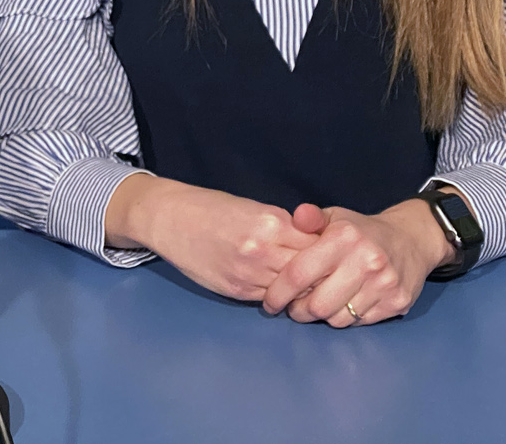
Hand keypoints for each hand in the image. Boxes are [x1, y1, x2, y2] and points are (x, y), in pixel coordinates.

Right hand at [107, 174, 320, 300]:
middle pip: (310, 273)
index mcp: (271, 224)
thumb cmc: (211, 207)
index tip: (336, 254)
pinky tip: (283, 290)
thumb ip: (285, 227)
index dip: (330, 253)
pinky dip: (280, 295)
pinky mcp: (237, 291)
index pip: (318, 247)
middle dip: (322, 276)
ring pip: (293, 291)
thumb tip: (315, 243)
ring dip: (303, 290)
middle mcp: (263, 252)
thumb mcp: (252, 207)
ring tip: (310, 286)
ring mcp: (249, 275)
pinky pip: (270, 297)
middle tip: (332, 276)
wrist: (169, 219)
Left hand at [260, 198, 455, 326]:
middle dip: (299, 311)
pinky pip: (360, 323)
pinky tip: (342, 305)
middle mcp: (366, 262)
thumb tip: (297, 217)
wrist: (411, 240)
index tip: (269, 302)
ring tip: (317, 305)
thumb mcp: (335, 217)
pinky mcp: (397, 304)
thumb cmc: (361, 230)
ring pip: (339, 319)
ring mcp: (384, 285)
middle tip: (294, 307)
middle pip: (318, 305)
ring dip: (323, 317)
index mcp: (345, 238)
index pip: (300, 273)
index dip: (279, 292)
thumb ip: (311, 218)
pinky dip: (346, 318)